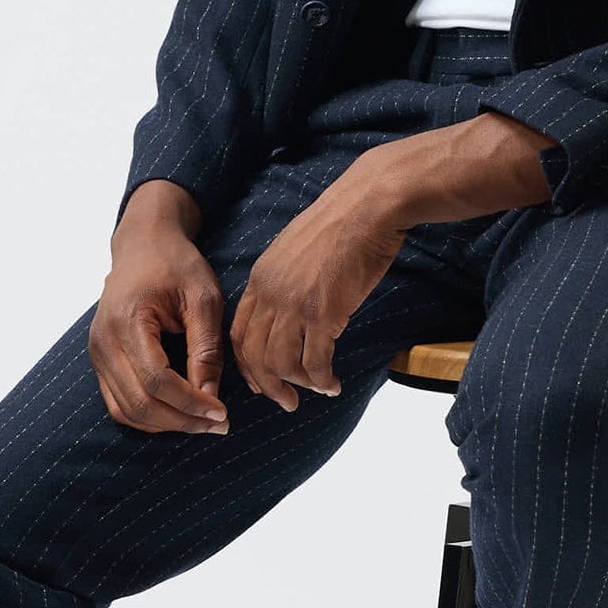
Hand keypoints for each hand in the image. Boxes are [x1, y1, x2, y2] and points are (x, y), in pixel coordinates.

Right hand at [90, 182, 228, 433]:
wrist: (143, 244)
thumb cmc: (176, 265)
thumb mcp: (203, 297)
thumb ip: (206, 347)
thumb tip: (211, 396)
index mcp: (128, 320)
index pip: (157, 379)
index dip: (190, 403)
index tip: (222, 413)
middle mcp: (104, 341)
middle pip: (139, 402)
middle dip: (181, 421)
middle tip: (218, 424)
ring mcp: (97, 353)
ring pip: (126, 410)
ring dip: (166, 425)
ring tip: (202, 422)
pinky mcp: (100, 361)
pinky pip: (119, 403)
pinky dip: (148, 416)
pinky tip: (178, 413)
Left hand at [229, 165, 405, 409]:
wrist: (368, 206)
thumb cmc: (342, 225)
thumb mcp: (296, 251)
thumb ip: (285, 281)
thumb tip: (292, 311)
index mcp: (260, 277)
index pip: (239, 332)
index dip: (247, 363)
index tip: (262, 381)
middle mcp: (270, 293)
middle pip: (253, 354)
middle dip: (269, 385)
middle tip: (286, 401)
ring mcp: (295, 303)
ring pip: (280, 363)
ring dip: (297, 385)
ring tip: (317, 389)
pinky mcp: (324, 311)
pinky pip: (315, 361)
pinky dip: (322, 379)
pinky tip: (334, 384)